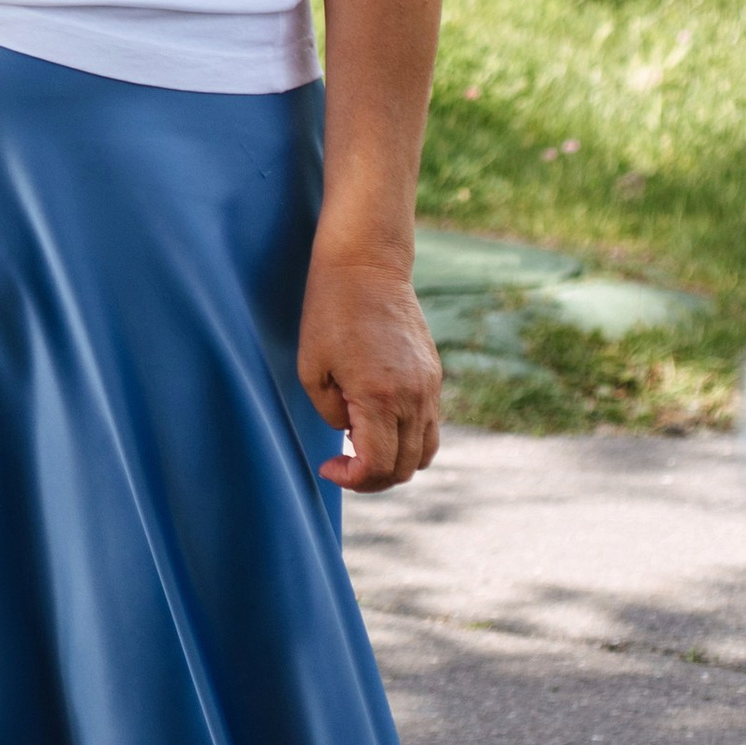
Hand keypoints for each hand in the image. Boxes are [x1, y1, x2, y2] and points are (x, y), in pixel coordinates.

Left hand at [297, 245, 441, 490]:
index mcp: (380, 397)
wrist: (366, 265)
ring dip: (395, 461)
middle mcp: (413, 397)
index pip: (378, 467)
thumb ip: (331, 413)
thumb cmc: (330, 311)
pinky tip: (378, 421)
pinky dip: (407, 437)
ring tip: (363, 445)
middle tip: (343, 463)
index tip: (329, 467)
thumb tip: (352, 433)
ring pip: (424, 452)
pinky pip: (429, 425)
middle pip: (405, 468)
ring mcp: (429, 387)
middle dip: (372, 478)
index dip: (352, 479)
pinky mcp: (434, 375)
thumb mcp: (312, 367)